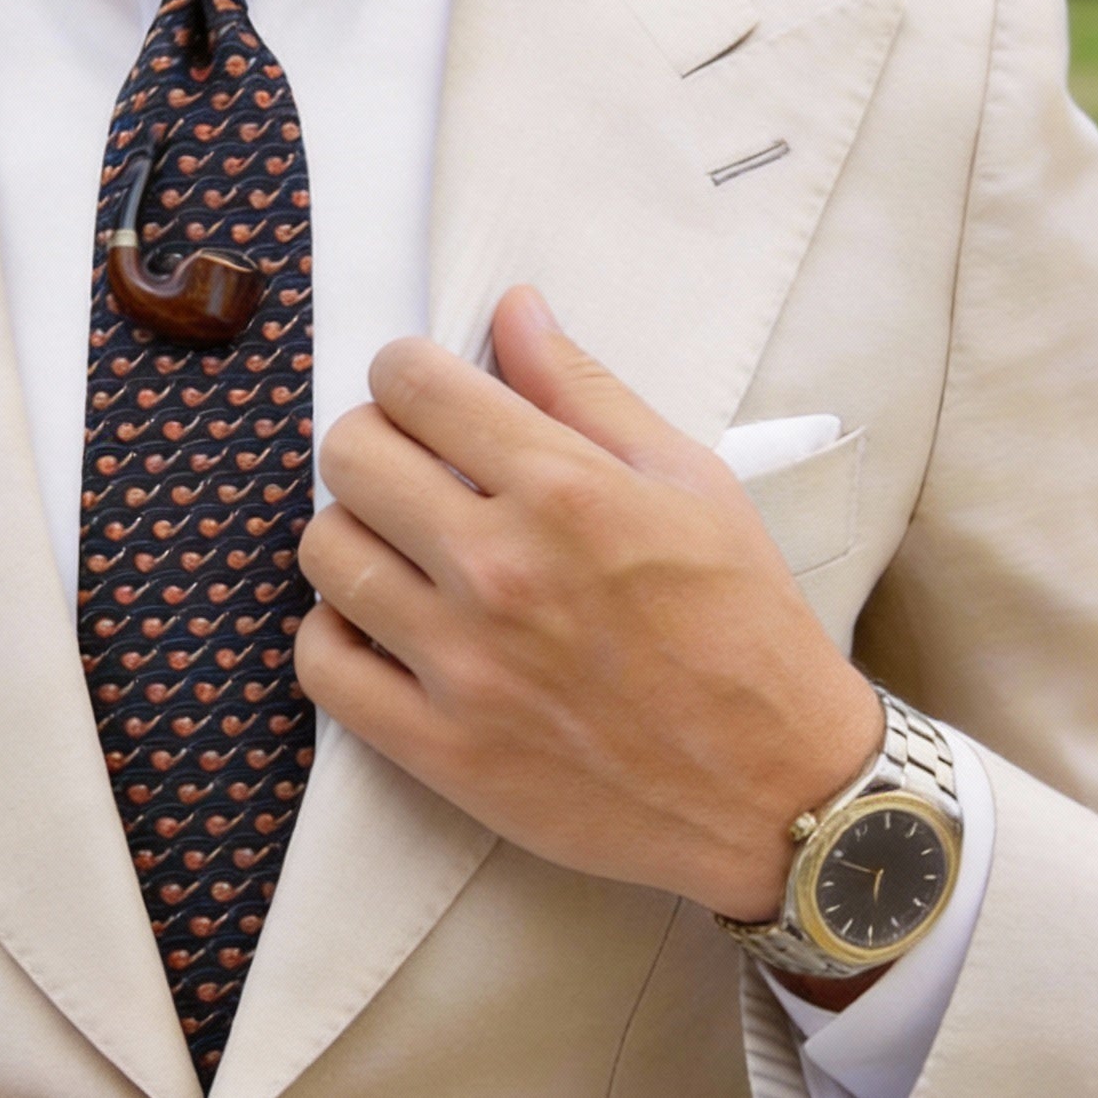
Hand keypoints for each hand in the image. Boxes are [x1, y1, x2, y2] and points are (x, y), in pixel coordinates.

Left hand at [296, 287, 882, 922]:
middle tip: (409, 469)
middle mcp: (499, 570)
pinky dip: (333, 634)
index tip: (424, 396)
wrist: (776, 789)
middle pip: (349, 457)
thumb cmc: (744, 628)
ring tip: (398, 550)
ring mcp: (460, 665)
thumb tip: (513, 308)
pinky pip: (320, 664)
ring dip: (351, 534)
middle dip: (372, 442)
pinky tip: (379, 626)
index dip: (406, 373)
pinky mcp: (438, 747)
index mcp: (564, 491)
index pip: (413, 384)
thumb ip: (587, 392)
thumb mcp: (691, 484)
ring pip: (324, 553)